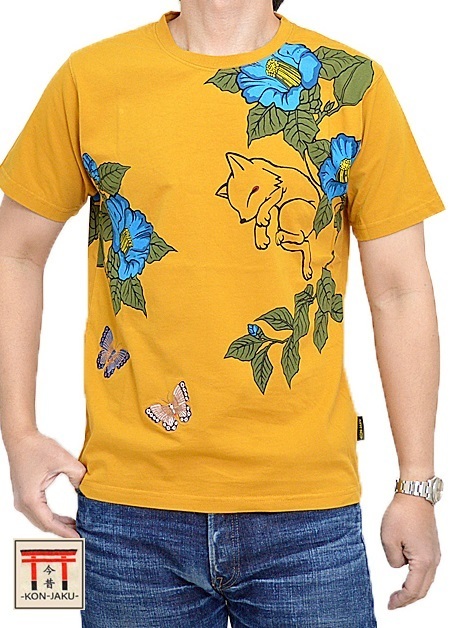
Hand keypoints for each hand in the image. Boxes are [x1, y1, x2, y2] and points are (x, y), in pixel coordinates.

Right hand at [5, 430, 86, 537]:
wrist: (21, 438)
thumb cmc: (38, 447)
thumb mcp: (63, 460)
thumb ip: (78, 475)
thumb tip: (88, 489)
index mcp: (31, 499)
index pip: (50, 523)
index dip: (66, 532)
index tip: (80, 537)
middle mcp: (23, 503)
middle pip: (45, 525)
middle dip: (63, 531)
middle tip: (82, 535)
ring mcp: (22, 500)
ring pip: (41, 521)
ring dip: (58, 525)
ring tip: (77, 527)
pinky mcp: (25, 496)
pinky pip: (39, 513)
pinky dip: (52, 518)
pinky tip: (66, 519)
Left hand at [381, 492, 440, 609]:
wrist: (415, 494)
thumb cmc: (402, 513)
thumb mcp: (388, 539)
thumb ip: (392, 559)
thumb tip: (399, 565)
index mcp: (423, 561)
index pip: (412, 590)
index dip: (401, 600)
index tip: (390, 604)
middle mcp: (433, 560)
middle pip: (422, 589)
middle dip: (408, 599)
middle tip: (393, 602)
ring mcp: (434, 553)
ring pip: (426, 579)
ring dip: (413, 588)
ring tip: (398, 593)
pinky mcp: (432, 546)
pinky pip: (426, 569)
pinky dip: (417, 577)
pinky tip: (407, 576)